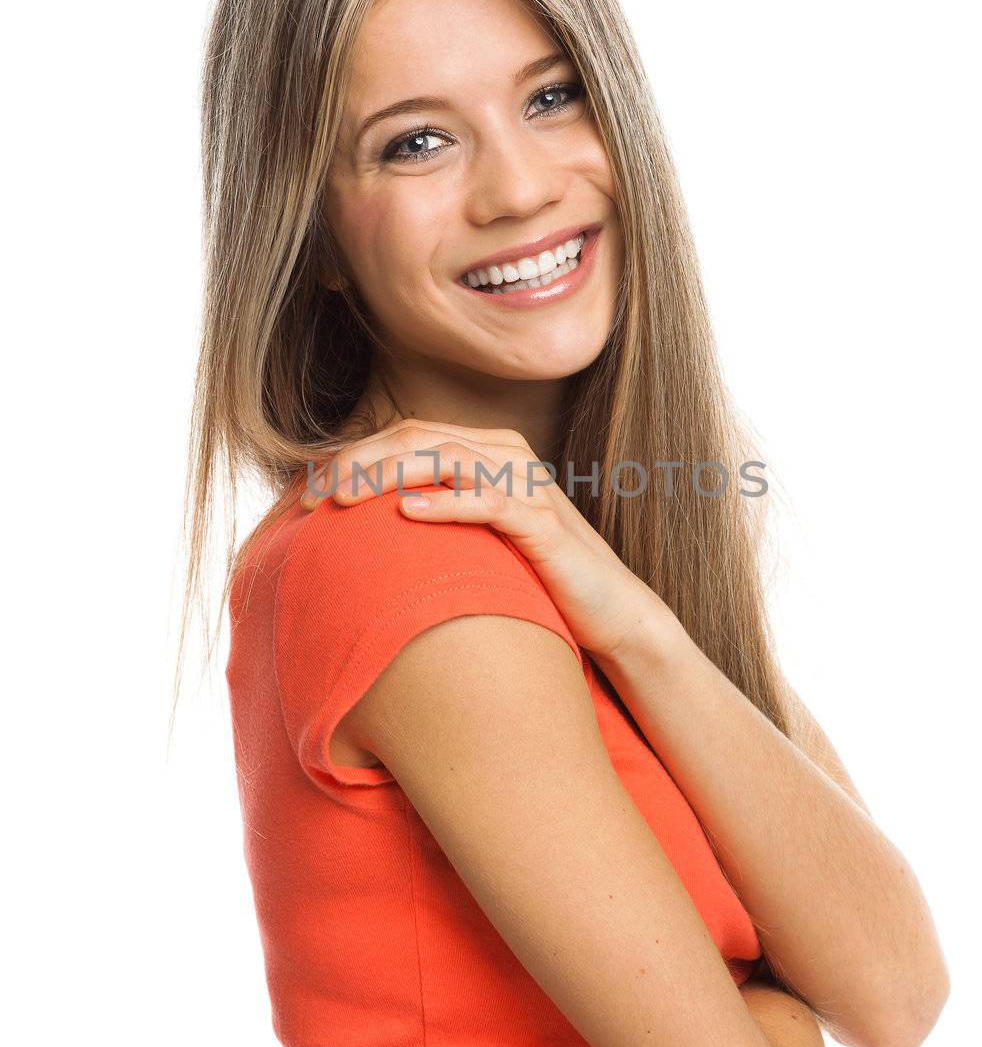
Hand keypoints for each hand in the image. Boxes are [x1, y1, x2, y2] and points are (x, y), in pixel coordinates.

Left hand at [299, 417, 668, 664]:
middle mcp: (506, 456)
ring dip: (388, 473)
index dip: (352, 454)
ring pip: (447, 458)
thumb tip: (363, 527)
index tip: (306, 489)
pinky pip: (491, 501)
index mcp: (486, 451)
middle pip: (418, 438)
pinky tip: (408, 513)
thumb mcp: (473, 540)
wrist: (610, 612)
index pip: (405, 434)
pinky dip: (447, 503)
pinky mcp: (545, 525)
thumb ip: (432, 517)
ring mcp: (528, 486)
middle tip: (311, 494)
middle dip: (358, 460)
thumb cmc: (533, 579)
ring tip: (344, 498)